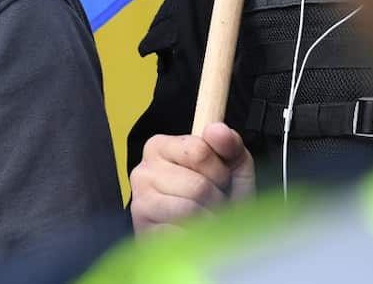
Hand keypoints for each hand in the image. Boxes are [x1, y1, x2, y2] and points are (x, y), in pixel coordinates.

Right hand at [129, 122, 254, 232]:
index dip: (219, 170)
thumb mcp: (232, 170)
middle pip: (197, 184)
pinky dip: (196, 239)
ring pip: (190, 209)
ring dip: (208, 221)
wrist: (204, 243)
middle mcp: (143, 170)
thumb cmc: (216, 203)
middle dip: (216, 199)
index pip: (199, 150)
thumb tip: (218, 129)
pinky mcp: (144, 231)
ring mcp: (140, 201)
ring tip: (205, 220)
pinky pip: (181, 234)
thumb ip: (230, 146)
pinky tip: (192, 235)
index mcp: (160, 146)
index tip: (218, 179)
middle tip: (212, 204)